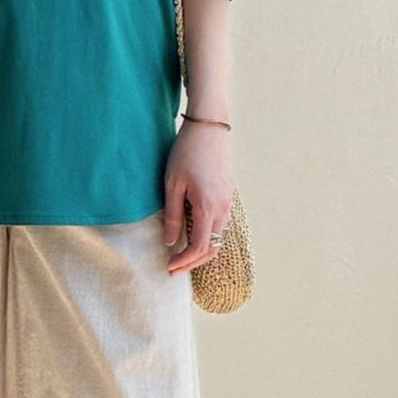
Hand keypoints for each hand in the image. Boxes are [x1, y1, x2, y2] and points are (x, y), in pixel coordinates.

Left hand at [163, 121, 233, 275]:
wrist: (207, 129)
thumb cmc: (186, 153)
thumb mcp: (172, 185)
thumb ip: (173, 216)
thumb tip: (171, 242)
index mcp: (207, 207)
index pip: (200, 247)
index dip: (184, 262)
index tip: (169, 267)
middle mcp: (222, 208)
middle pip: (212, 248)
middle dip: (193, 262)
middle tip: (173, 269)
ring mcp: (228, 203)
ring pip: (218, 238)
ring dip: (201, 251)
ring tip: (180, 256)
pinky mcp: (227, 197)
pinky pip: (220, 225)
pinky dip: (208, 238)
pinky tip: (192, 237)